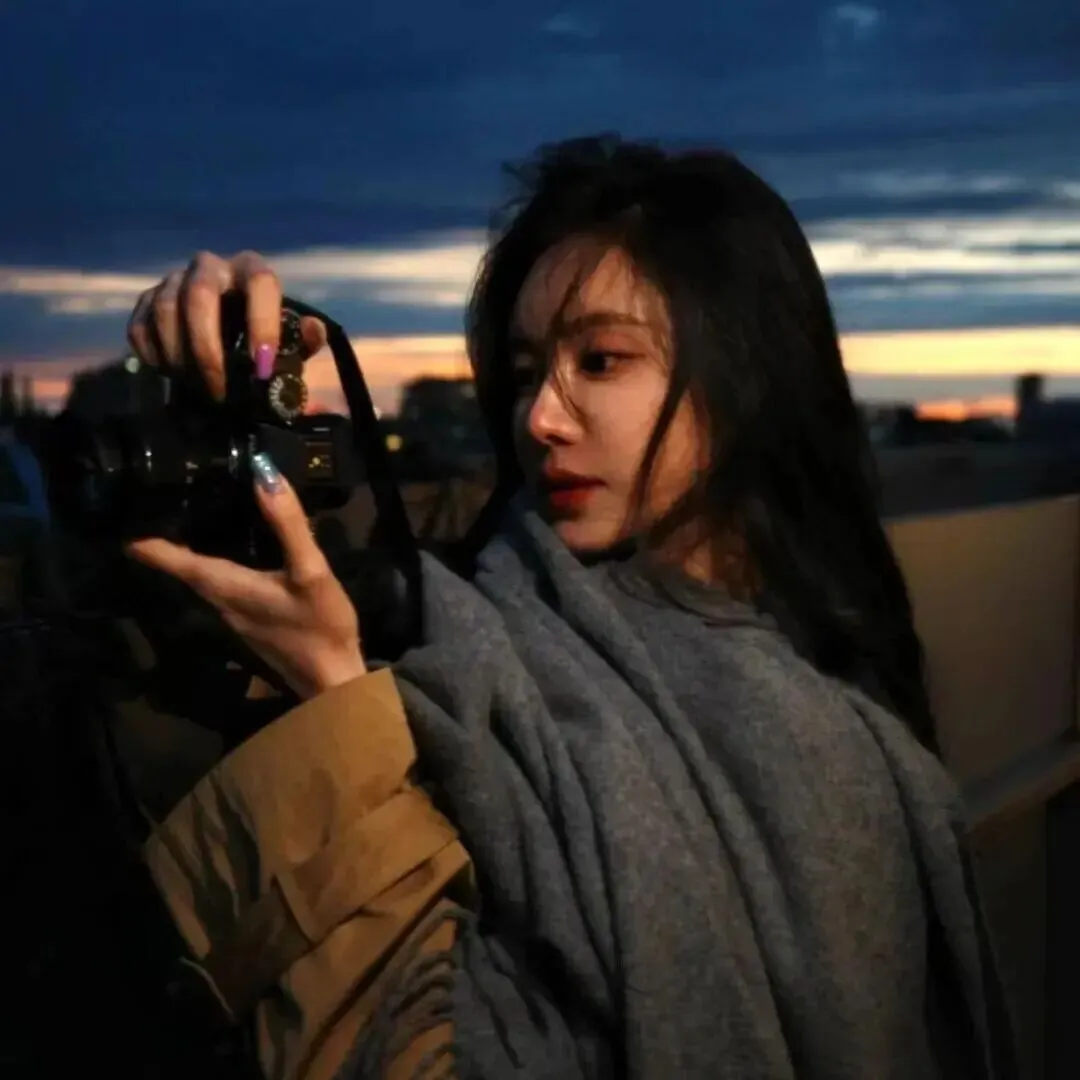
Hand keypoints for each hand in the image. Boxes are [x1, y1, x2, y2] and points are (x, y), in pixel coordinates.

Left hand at [125, 453, 366, 700]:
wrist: (334, 681)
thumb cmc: (320, 626)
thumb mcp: (311, 570)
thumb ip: (288, 524)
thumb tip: (263, 473)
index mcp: (227, 587)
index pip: (177, 562)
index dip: (152, 544)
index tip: (131, 525)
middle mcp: (222, 603)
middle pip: (187, 571)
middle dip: (171, 544)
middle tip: (165, 509)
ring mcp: (237, 618)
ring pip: (204, 581)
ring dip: (193, 556)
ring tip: (195, 523)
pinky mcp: (254, 625)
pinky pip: (225, 588)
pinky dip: (218, 567)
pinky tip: (234, 554)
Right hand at [126, 250, 326, 399]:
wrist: (226, 339)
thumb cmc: (263, 339)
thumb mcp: (290, 342)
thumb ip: (303, 338)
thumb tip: (312, 331)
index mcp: (251, 270)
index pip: (260, 281)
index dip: (262, 322)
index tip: (262, 366)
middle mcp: (210, 266)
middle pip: (200, 294)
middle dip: (208, 348)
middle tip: (220, 389)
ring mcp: (173, 281)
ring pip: (166, 310)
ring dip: (180, 356)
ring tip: (197, 387)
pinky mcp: (145, 301)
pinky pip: (140, 327)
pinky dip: (155, 356)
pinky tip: (173, 375)